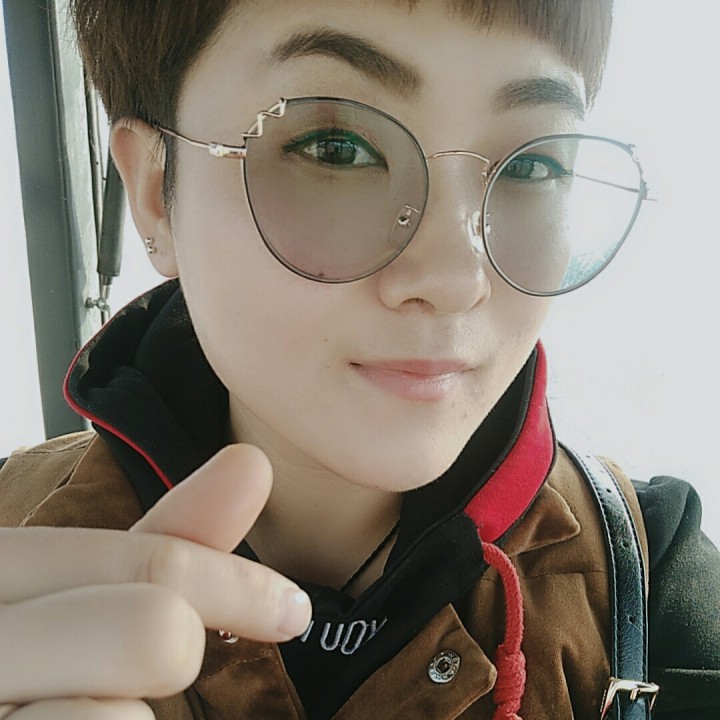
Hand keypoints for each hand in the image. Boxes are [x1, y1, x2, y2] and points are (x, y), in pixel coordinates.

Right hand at [0, 444, 310, 717]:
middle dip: (177, 652)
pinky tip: (65, 719)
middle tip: (163, 660)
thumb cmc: (34, 671)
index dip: (236, 584)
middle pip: (151, 630)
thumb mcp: (90, 596)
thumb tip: (253, 459)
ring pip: (120, 714)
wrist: (7, 708)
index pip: (149, 559)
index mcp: (2, 567)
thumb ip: (169, 539)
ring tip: (73, 701)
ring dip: (125, 715)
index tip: (292, 609)